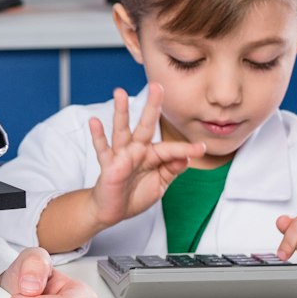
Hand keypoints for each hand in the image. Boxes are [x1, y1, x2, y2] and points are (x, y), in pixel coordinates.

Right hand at [86, 86, 207, 228]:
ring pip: (121, 130)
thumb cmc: (135, 195)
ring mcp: (121, 156)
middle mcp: (136, 151)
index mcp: (151, 155)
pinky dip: (98, 135)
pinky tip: (94, 121)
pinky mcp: (108, 165)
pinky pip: (102, 149)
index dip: (186, 149)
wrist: (112, 210)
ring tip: (119, 92)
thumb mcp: (160, 184)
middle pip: (145, 125)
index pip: (170, 149)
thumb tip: (185, 157)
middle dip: (151, 107)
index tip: (202, 148)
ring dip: (120, 112)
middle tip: (157, 87)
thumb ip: (171, 170)